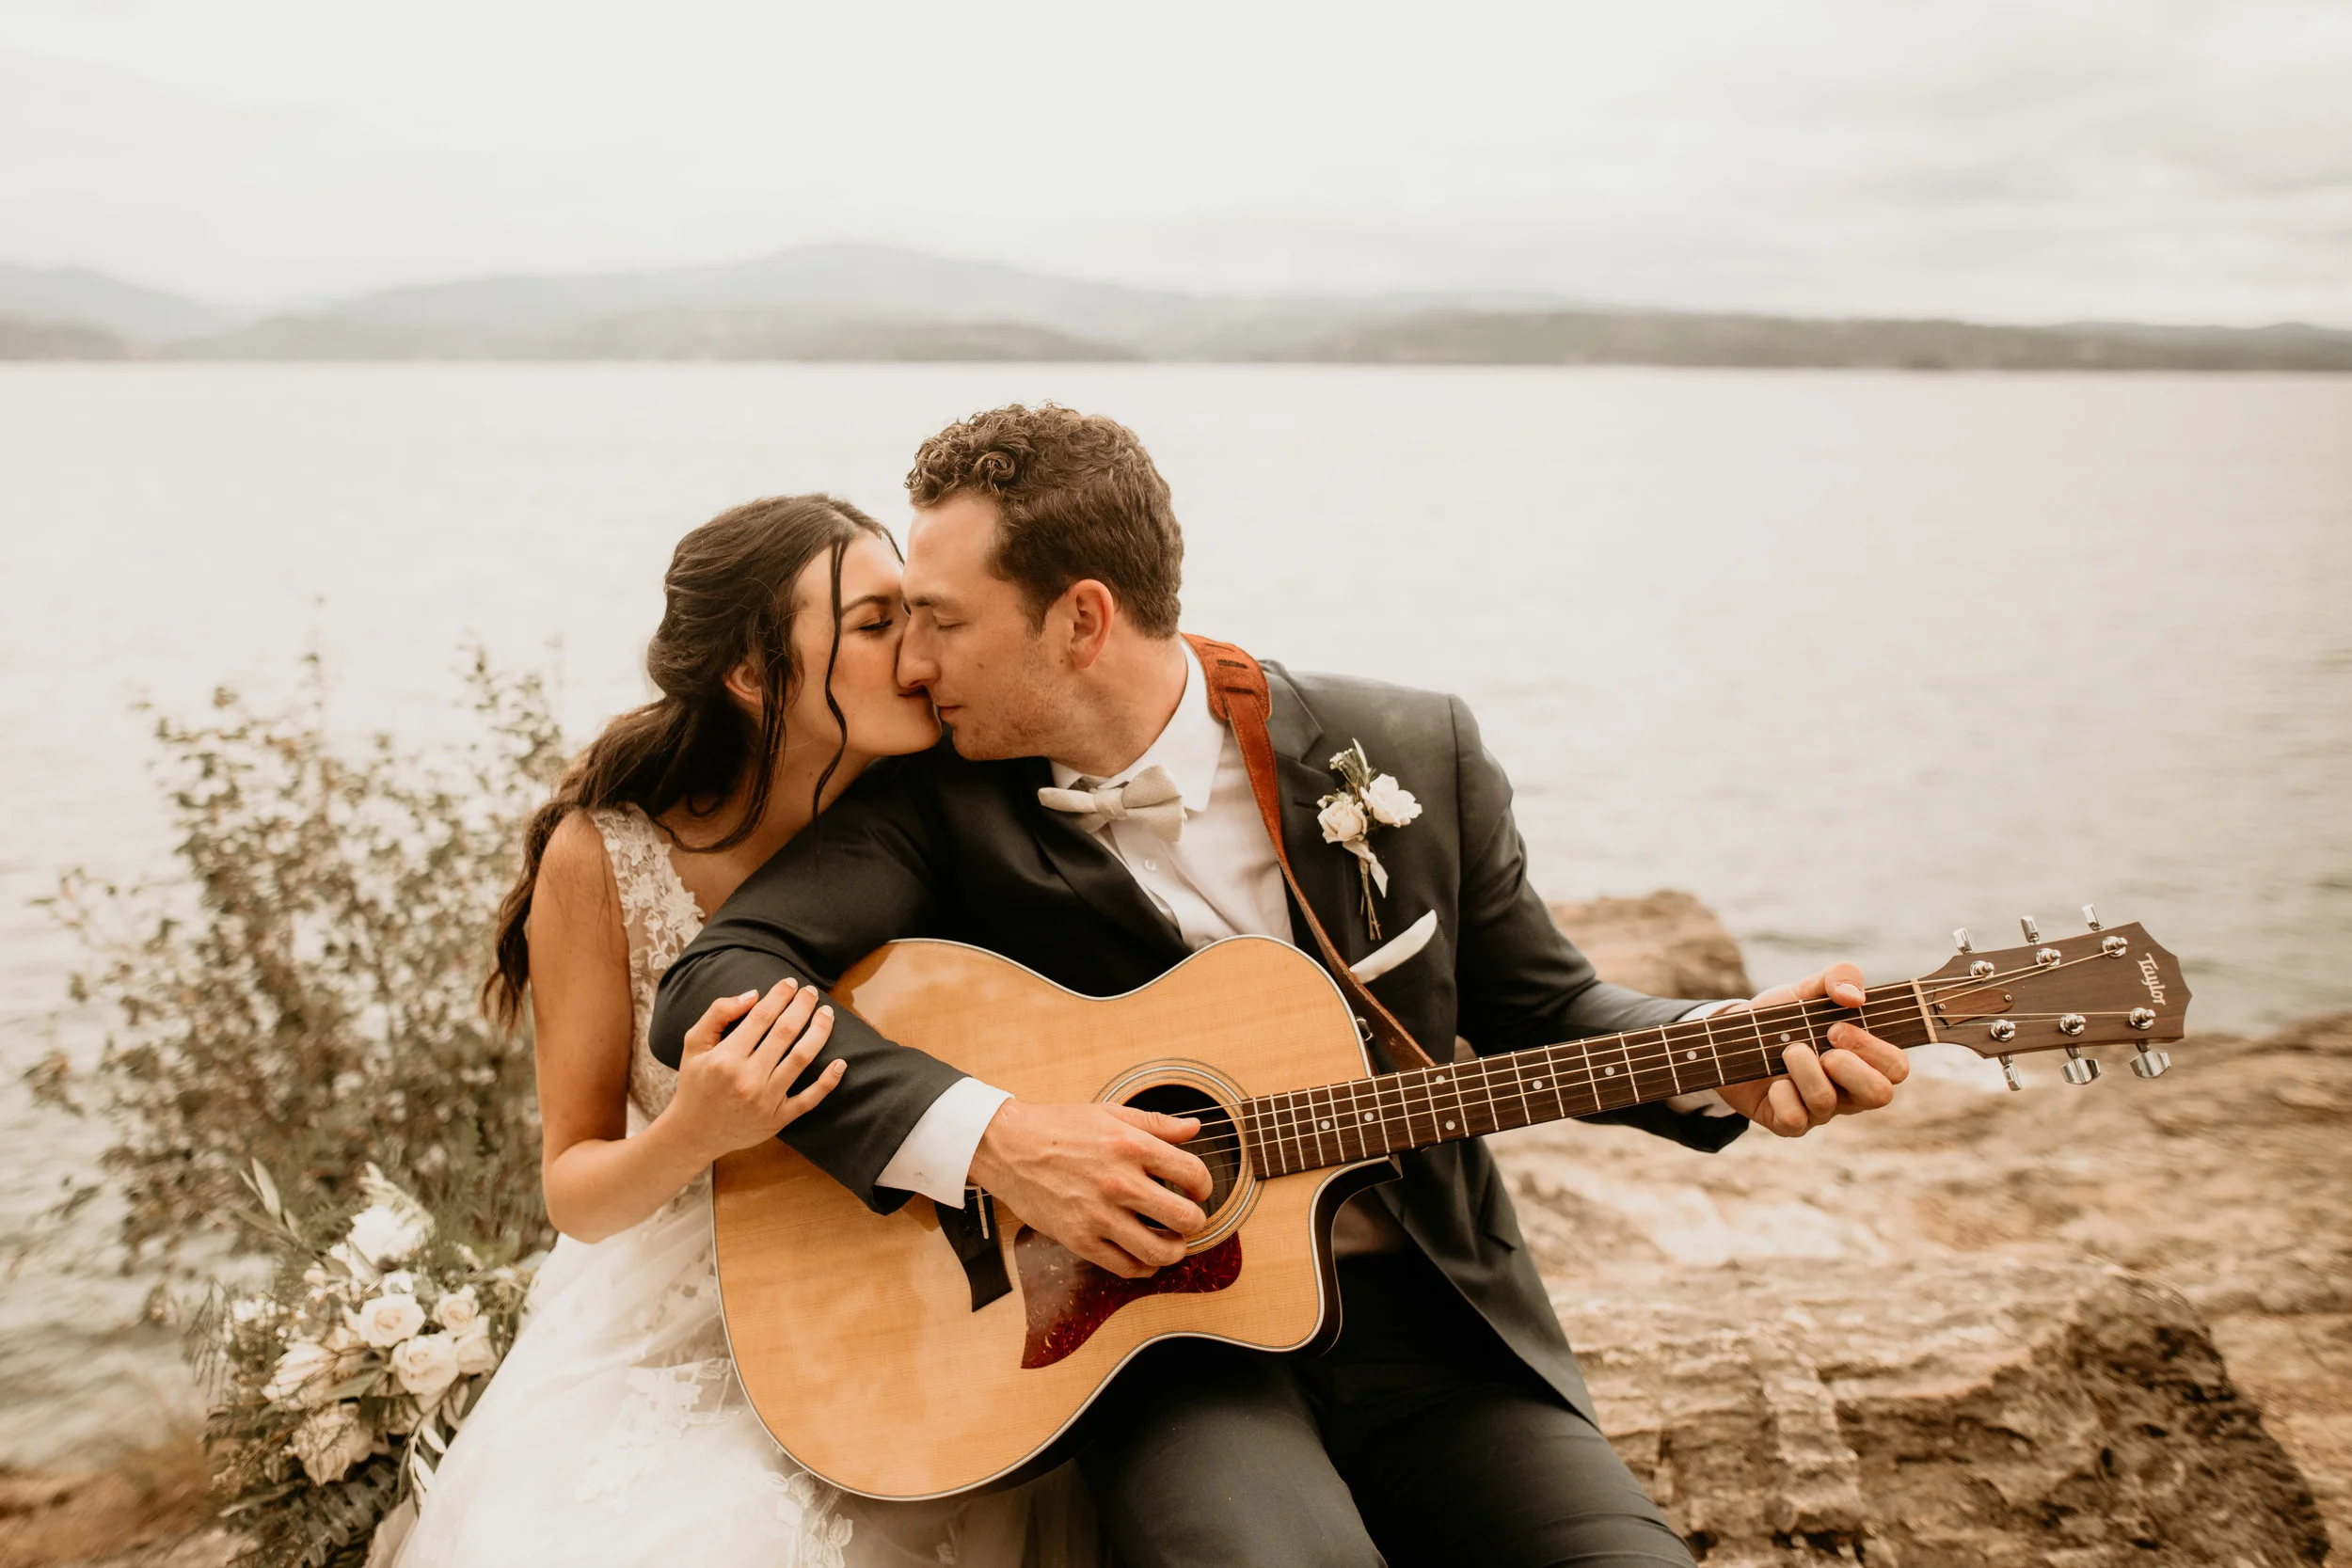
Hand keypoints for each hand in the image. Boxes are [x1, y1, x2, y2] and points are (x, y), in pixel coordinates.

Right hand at [666, 981, 846, 1161]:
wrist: (694, 1133)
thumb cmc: (695, 1083)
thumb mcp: (694, 1044)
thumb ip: (718, 1014)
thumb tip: (753, 994)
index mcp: (725, 1058)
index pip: (761, 1017)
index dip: (780, 996)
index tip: (790, 983)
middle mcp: (747, 1079)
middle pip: (785, 1032)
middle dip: (802, 1006)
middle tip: (811, 992)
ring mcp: (766, 1101)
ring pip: (802, 1058)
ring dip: (819, 1031)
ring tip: (827, 1014)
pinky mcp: (778, 1120)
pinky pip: (809, 1099)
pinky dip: (828, 1081)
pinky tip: (841, 1062)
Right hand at [967, 1100, 1211, 1278]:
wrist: (1009, 1148)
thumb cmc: (1058, 1128)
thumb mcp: (1110, 1114)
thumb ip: (1156, 1124)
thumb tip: (1194, 1129)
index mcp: (1131, 1146)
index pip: (1193, 1174)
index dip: (1204, 1186)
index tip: (1197, 1190)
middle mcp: (1119, 1182)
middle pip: (1185, 1218)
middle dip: (1195, 1222)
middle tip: (1188, 1219)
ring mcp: (1099, 1215)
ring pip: (1159, 1252)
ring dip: (1174, 1251)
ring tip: (1171, 1242)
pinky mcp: (1079, 1240)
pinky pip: (1125, 1267)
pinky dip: (1144, 1267)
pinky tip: (1144, 1255)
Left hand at [1713, 962, 1909, 1136]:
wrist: (1733, 1038)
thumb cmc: (1783, 1018)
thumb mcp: (1809, 988)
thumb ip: (1841, 976)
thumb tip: (1855, 997)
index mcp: (1865, 1060)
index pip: (1897, 1067)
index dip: (1872, 1048)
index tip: (1837, 1028)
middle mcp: (1850, 1091)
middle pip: (1880, 1095)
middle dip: (1849, 1066)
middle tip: (1823, 1045)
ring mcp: (1822, 1111)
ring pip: (1826, 1102)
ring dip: (1803, 1069)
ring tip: (1787, 1052)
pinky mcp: (1791, 1125)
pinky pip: (1794, 1119)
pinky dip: (1780, 1094)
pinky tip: (1774, 1081)